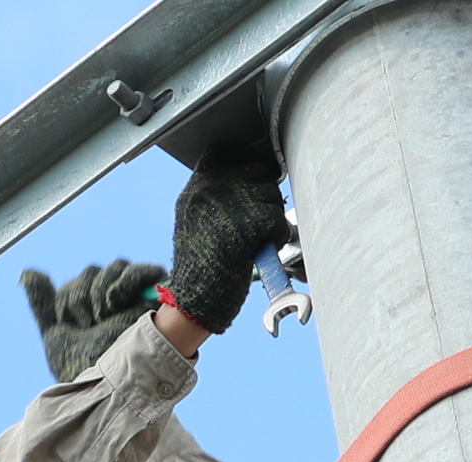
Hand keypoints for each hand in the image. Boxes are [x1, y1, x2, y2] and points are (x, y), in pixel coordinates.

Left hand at [20, 258, 163, 381]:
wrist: (107, 384)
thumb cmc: (83, 365)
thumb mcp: (56, 333)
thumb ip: (44, 304)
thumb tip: (28, 272)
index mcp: (91, 306)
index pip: (75, 283)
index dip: (66, 302)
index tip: (72, 326)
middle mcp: (113, 298)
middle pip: (92, 272)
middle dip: (80, 299)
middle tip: (88, 325)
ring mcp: (135, 296)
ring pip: (114, 267)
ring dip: (99, 293)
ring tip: (102, 320)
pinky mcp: (155, 296)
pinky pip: (138, 271)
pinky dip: (122, 283)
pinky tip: (114, 306)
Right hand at [165, 150, 284, 338]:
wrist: (194, 301)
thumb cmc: (201, 267)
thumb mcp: (196, 221)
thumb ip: (218, 196)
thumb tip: (257, 177)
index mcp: (196, 187)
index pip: (225, 151)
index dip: (246, 159)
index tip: (254, 177)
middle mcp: (210, 189)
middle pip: (257, 170)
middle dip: (265, 194)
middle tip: (257, 221)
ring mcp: (229, 204)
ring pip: (271, 194)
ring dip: (272, 218)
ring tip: (255, 240)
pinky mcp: (248, 223)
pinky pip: (277, 219)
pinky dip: (277, 237)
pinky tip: (263, 250)